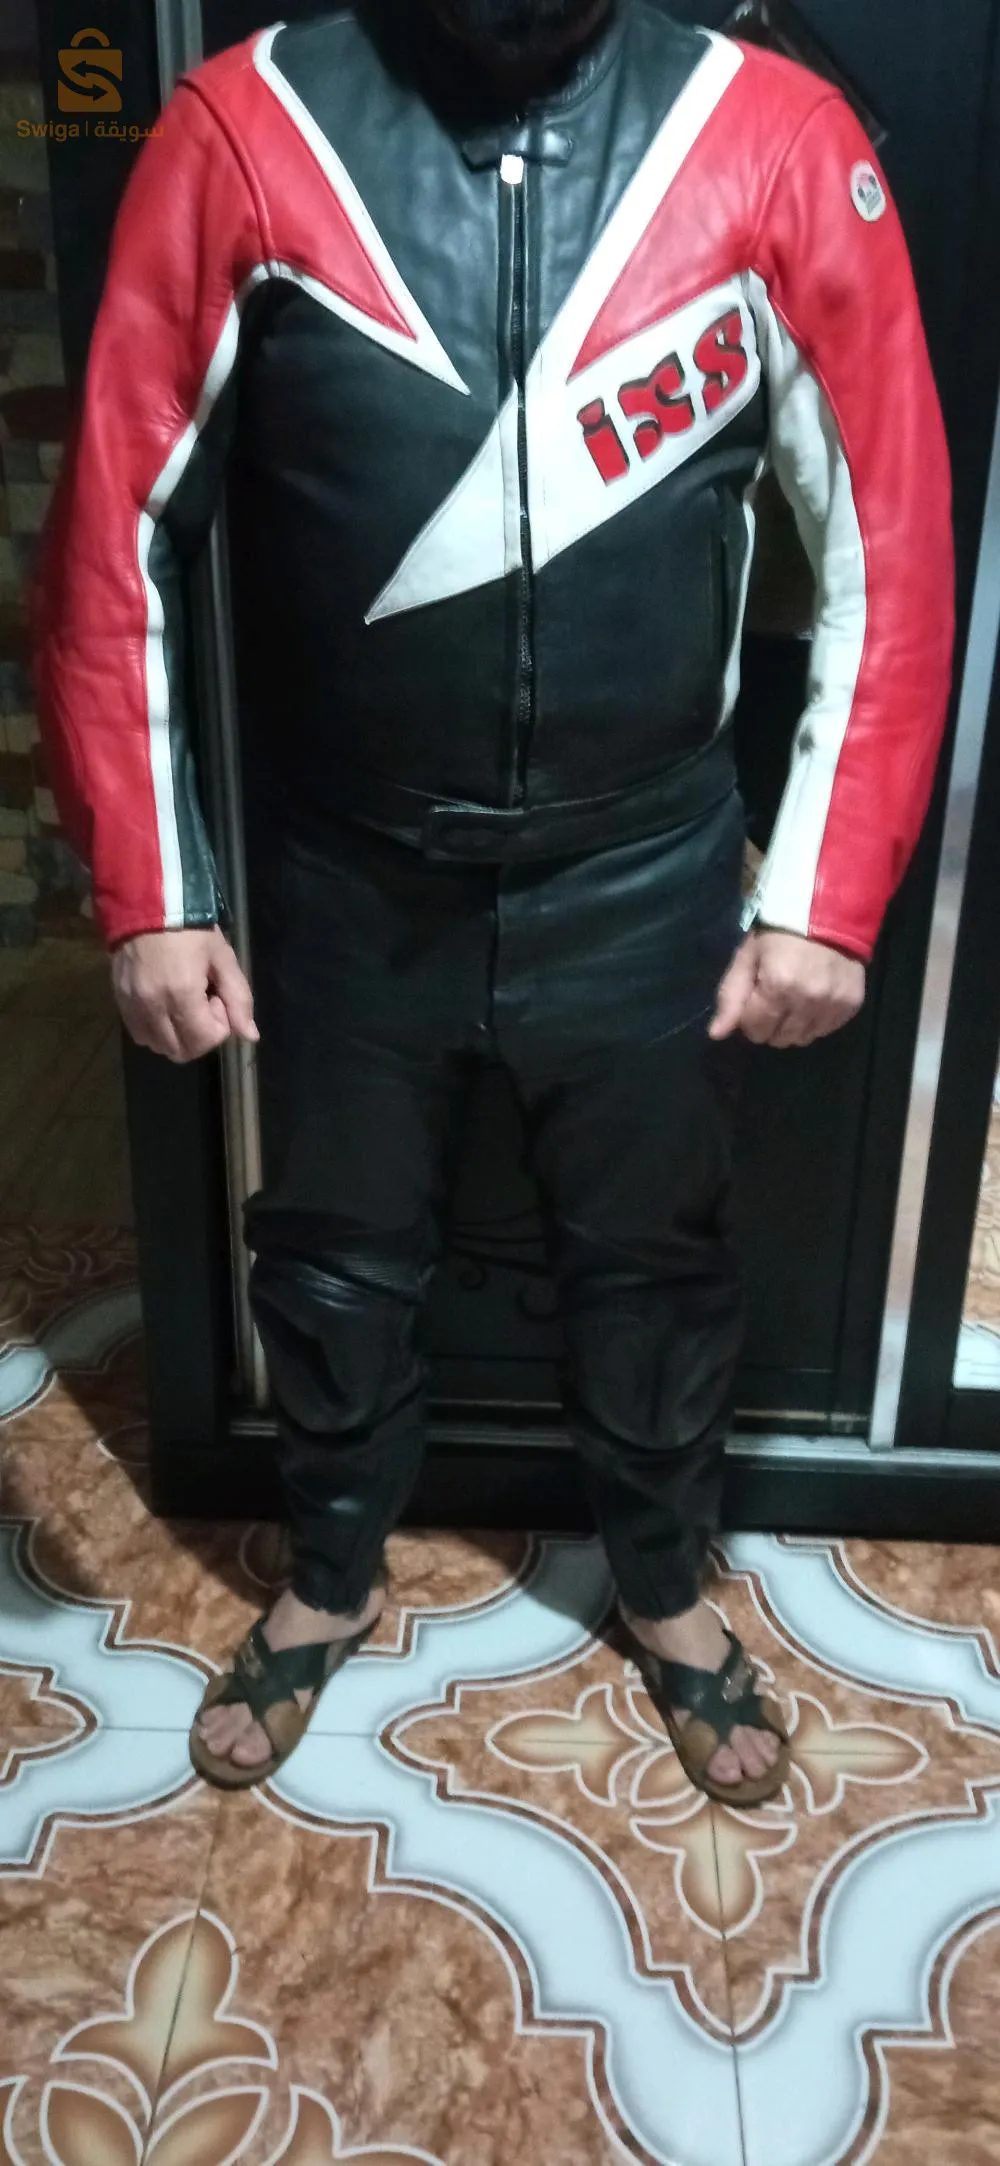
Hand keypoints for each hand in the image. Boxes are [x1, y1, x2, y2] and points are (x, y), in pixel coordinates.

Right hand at [110, 925, 259, 1062]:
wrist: (145, 905)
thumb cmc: (190, 929)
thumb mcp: (222, 957)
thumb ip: (239, 998)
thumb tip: (250, 1036)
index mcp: (182, 993)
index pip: (205, 1039)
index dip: (219, 1023)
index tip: (216, 995)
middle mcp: (153, 1006)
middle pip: (181, 1051)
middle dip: (200, 1035)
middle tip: (202, 1003)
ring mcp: (132, 1006)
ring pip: (159, 1047)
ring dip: (178, 1035)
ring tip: (182, 1004)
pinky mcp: (119, 1001)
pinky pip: (140, 1035)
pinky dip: (157, 1030)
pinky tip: (165, 1006)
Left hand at [709, 928, 864, 1047]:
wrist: (828, 910)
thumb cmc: (780, 932)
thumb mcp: (748, 957)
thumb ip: (731, 996)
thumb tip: (716, 1034)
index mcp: (778, 987)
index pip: (755, 1030)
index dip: (749, 1017)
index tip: (755, 998)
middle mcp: (808, 1001)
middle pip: (779, 1039)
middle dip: (770, 1024)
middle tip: (774, 998)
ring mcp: (833, 1005)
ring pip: (803, 1039)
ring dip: (793, 1025)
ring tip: (794, 999)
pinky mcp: (851, 1005)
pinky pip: (826, 1030)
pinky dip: (816, 1020)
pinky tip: (814, 998)